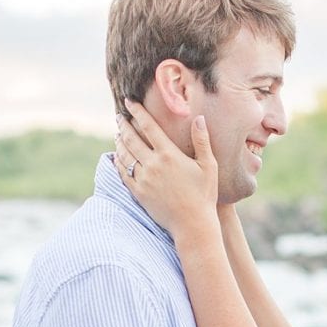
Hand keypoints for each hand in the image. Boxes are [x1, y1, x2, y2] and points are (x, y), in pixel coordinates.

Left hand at [117, 101, 217, 241]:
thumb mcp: (209, 166)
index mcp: (169, 154)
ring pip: (125, 154)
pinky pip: (123, 173)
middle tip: (120, 116)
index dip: (137, 112)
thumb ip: (202, 141)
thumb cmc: (204, 195)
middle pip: (131, 138)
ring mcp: (143, 179)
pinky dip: (118, 161)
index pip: (148, 126)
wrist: (193, 225)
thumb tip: (199, 118)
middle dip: (124, 124)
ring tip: (118, 134)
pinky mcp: (138, 192)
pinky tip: (118, 156)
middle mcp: (153, 164)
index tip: (128, 102)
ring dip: (120, 141)